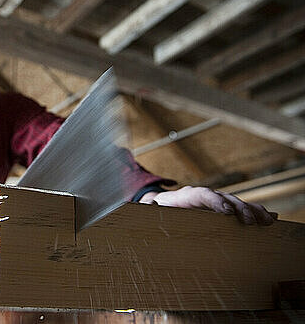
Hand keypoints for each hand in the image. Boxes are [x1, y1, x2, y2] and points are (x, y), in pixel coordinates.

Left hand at [140, 186, 276, 224]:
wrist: (161, 205)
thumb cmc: (157, 211)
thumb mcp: (151, 210)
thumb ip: (149, 208)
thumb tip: (144, 206)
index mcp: (186, 196)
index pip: (202, 194)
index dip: (215, 201)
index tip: (226, 212)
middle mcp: (204, 196)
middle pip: (224, 198)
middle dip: (238, 208)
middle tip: (249, 221)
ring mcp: (215, 201)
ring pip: (237, 203)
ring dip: (252, 211)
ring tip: (266, 221)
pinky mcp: (223, 209)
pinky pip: (241, 209)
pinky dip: (255, 213)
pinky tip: (269, 218)